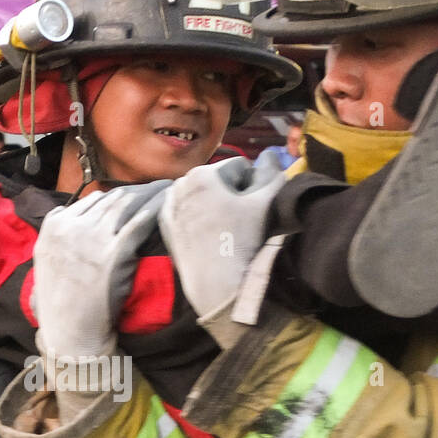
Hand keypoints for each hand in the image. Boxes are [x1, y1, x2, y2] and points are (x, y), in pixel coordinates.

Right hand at [33, 181, 168, 361]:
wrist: (70, 332)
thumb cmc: (61, 304)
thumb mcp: (48, 261)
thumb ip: (61, 234)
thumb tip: (76, 215)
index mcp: (53, 226)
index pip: (91, 200)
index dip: (117, 197)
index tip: (135, 196)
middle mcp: (70, 227)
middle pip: (111, 199)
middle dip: (138, 191)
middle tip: (160, 186)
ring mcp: (91, 238)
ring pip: (126, 205)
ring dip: (151, 194)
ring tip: (169, 189)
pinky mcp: (113, 253)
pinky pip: (138, 223)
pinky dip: (155, 210)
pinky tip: (167, 204)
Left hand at [159, 154, 286, 321]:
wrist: (217, 285)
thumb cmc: (243, 240)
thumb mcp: (266, 201)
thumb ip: (271, 171)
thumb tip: (269, 152)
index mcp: (203, 173)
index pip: (240, 168)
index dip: (253, 186)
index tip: (252, 209)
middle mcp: (180, 184)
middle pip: (219, 180)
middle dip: (232, 193)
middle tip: (239, 221)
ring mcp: (169, 206)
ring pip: (203, 195)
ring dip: (215, 204)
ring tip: (224, 229)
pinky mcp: (165, 227)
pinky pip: (187, 211)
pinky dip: (198, 216)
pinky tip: (207, 234)